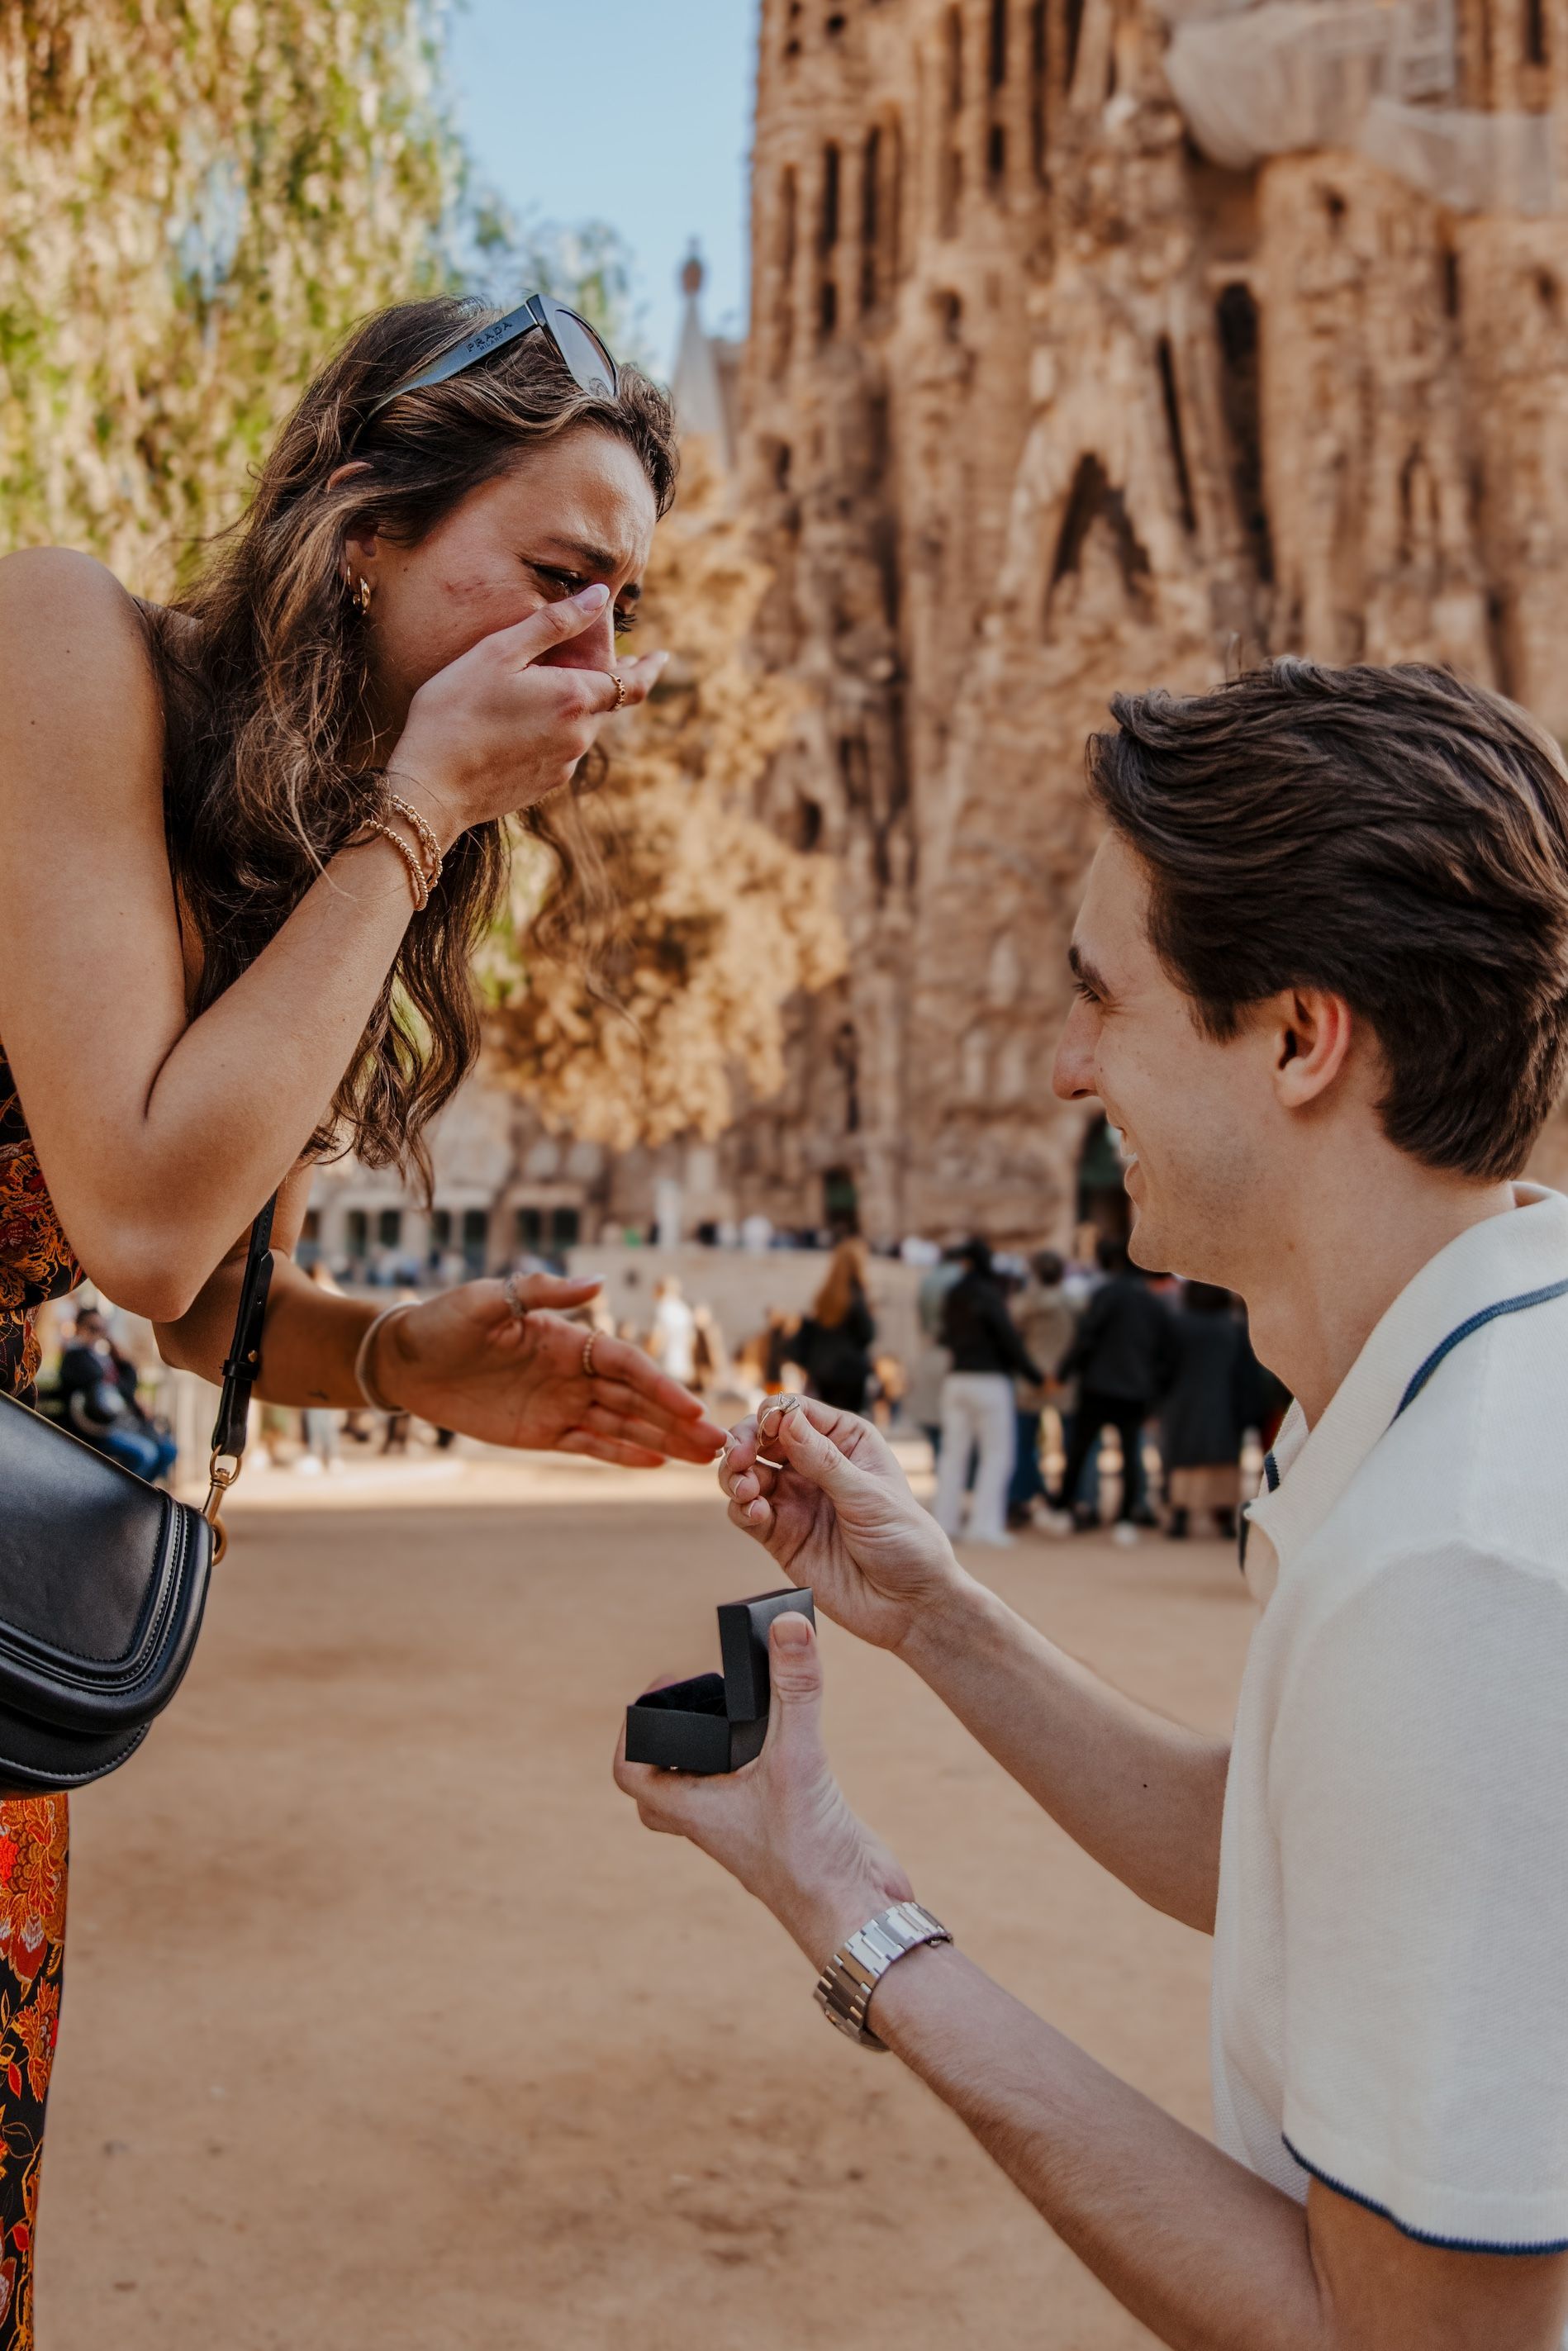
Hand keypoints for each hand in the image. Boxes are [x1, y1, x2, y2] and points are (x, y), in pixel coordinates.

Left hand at [375, 1273, 725, 1466]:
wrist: (405, 1361)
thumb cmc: (444, 1322)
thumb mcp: (488, 1299)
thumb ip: (543, 1291)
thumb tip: (598, 1283)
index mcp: (568, 1339)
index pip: (626, 1365)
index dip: (661, 1386)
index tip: (692, 1407)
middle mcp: (574, 1372)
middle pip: (638, 1398)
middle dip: (678, 1420)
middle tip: (719, 1442)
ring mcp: (561, 1404)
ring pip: (623, 1425)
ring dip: (663, 1440)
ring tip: (703, 1458)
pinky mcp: (542, 1433)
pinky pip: (590, 1445)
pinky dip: (622, 1454)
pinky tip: (656, 1463)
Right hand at [388, 585, 667, 842]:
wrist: (430, 786)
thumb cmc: (454, 711)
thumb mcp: (499, 652)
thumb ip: (553, 623)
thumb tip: (600, 596)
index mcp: (574, 698)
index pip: (633, 683)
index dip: (649, 667)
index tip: (662, 655)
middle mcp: (578, 736)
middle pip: (603, 703)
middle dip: (601, 680)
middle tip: (593, 660)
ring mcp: (563, 765)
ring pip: (580, 727)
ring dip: (571, 706)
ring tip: (540, 690)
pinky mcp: (544, 786)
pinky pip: (559, 750)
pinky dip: (552, 730)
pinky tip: (520, 725)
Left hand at [615, 1611, 912, 1963]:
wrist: (856, 1917)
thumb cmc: (809, 1859)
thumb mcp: (799, 1759)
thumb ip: (796, 1692)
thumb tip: (788, 1627)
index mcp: (695, 1811)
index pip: (632, 1776)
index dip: (630, 1735)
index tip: (658, 1691)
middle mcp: (715, 1822)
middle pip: (663, 1789)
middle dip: (667, 1747)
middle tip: (693, 1702)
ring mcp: (750, 1828)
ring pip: (710, 1793)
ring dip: (714, 1755)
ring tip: (741, 1709)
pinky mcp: (788, 1827)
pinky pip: (758, 1794)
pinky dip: (762, 1763)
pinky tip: (791, 1739)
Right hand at [719, 1398, 969, 1653]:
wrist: (908, 1604)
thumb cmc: (905, 1542)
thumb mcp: (869, 1496)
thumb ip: (824, 1460)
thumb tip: (786, 1417)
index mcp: (845, 1441)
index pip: (797, 1412)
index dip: (773, 1415)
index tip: (765, 1430)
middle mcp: (815, 1465)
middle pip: (762, 1438)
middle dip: (744, 1442)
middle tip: (739, 1458)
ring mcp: (795, 1499)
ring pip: (747, 1473)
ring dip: (736, 1475)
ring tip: (747, 1490)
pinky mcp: (780, 1534)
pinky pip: (746, 1512)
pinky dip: (741, 1508)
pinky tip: (756, 1513)